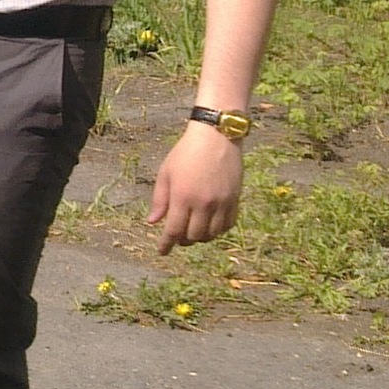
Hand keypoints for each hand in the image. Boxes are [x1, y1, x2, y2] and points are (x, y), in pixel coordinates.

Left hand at [149, 121, 243, 251]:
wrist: (216, 137)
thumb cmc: (185, 153)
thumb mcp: (166, 173)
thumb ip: (159, 199)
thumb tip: (152, 222)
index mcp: (183, 197)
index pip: (173, 230)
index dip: (166, 244)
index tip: (162, 252)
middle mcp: (203, 203)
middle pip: (193, 236)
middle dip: (183, 240)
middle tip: (177, 237)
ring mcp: (222, 202)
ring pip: (212, 234)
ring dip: (201, 237)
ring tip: (193, 232)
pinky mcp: (235, 199)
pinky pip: (228, 225)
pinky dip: (218, 230)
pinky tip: (210, 226)